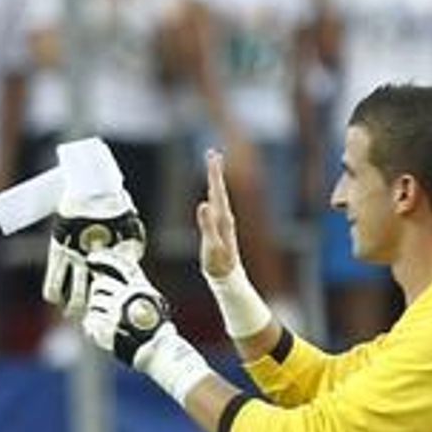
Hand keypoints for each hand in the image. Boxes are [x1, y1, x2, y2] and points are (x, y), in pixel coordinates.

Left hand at [80, 250, 170, 365]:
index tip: (90, 259)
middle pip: (99, 285)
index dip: (105, 259)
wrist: (156, 350)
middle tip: (105, 307)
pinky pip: (89, 321)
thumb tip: (108, 273)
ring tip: (110, 324)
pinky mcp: (107, 327)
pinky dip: (92, 328)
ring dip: (96, 312)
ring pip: (93, 303)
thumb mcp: (151, 300)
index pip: (120, 265)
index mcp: (140, 287)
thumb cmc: (154, 327)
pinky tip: (104, 333)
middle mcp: (128, 296)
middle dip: (98, 295)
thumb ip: (133, 286)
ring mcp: (117, 312)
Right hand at [196, 149, 241, 279]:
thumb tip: (204, 204)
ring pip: (219, 196)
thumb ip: (207, 225)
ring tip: (213, 167)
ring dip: (215, 180)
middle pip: (219, 189)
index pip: (217, 191)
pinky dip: (214, 193)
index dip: (214, 173)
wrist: (228, 278)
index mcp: (222, 219)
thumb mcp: (211, 246)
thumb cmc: (219, 265)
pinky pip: (217, 205)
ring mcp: (224, 222)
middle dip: (215, 171)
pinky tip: (213, 193)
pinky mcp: (220, 228)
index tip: (212, 157)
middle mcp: (225, 217)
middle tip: (212, 153)